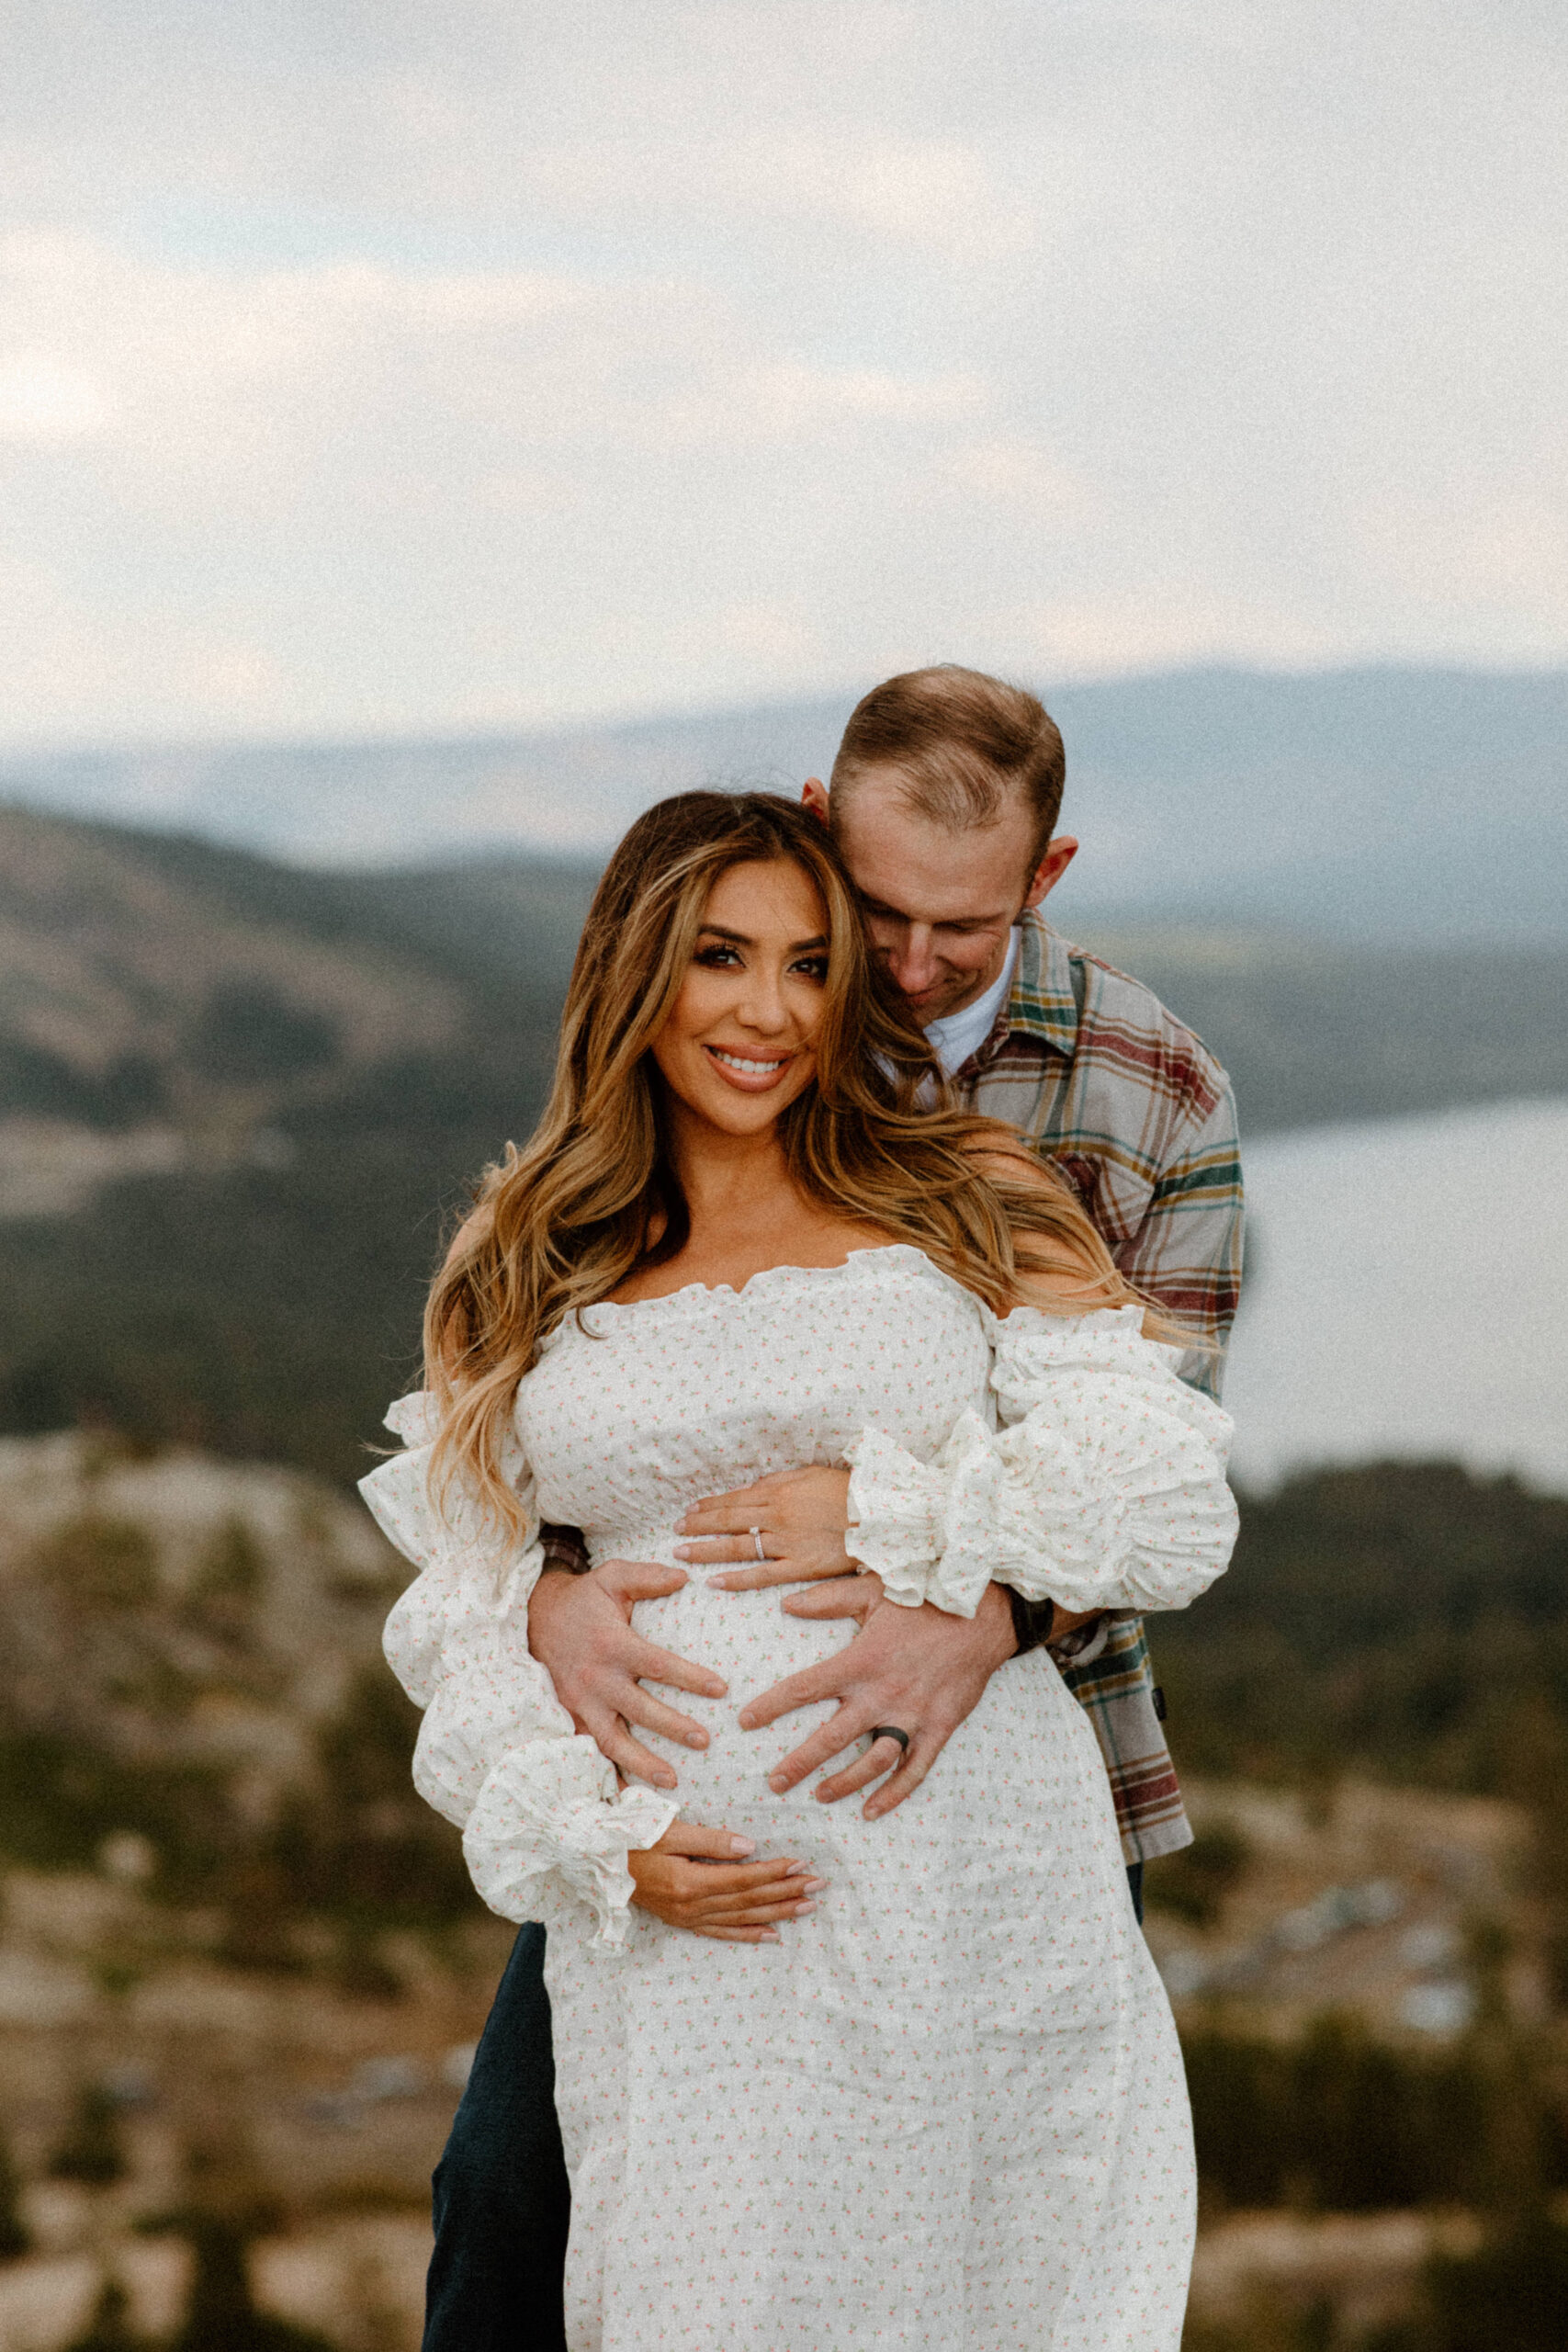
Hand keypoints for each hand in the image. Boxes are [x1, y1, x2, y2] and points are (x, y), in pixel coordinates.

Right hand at [527, 1561, 727, 1791]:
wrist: (535, 1620)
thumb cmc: (585, 1599)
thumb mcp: (612, 1576)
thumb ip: (648, 1576)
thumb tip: (685, 1576)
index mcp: (612, 1644)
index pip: (656, 1664)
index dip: (689, 1677)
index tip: (721, 1689)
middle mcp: (596, 1678)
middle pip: (639, 1709)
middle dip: (672, 1727)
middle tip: (705, 1741)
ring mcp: (581, 1703)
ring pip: (612, 1741)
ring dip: (642, 1763)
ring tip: (672, 1781)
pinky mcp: (571, 1718)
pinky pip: (591, 1751)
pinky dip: (608, 1775)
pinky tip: (631, 1797)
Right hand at [628, 1819, 825, 1943]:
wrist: (596, 1861)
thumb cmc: (632, 1838)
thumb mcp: (670, 1831)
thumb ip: (712, 1840)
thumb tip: (750, 1847)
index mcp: (689, 1882)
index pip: (743, 1879)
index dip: (775, 1872)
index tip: (802, 1863)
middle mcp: (691, 1906)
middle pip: (748, 1901)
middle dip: (786, 1892)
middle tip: (818, 1884)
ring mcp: (687, 1918)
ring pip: (741, 1919)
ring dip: (777, 1913)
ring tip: (807, 1907)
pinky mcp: (682, 1922)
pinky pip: (721, 1933)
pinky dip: (748, 1935)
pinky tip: (772, 1935)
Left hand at [674, 1467, 855, 1590]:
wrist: (879, 1513)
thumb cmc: (847, 1490)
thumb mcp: (810, 1474)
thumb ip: (778, 1481)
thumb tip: (750, 1489)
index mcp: (778, 1492)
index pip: (733, 1500)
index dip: (708, 1506)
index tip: (688, 1511)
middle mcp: (777, 1516)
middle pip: (728, 1521)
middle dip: (697, 1526)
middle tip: (675, 1533)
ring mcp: (787, 1543)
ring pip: (737, 1547)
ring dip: (706, 1551)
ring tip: (681, 1555)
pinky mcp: (801, 1566)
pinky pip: (763, 1575)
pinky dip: (737, 1579)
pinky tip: (715, 1583)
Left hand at [737, 1578, 1018, 1819]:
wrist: (984, 1614)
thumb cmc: (925, 1598)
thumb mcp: (872, 1590)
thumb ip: (827, 1600)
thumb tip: (786, 1603)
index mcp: (861, 1661)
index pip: (805, 1688)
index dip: (772, 1707)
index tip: (745, 1722)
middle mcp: (883, 1693)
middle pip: (833, 1738)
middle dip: (800, 1763)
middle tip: (774, 1783)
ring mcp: (913, 1715)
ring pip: (872, 1762)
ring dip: (844, 1783)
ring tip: (819, 1796)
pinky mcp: (940, 1727)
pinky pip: (916, 1769)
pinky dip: (894, 1794)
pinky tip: (872, 1811)